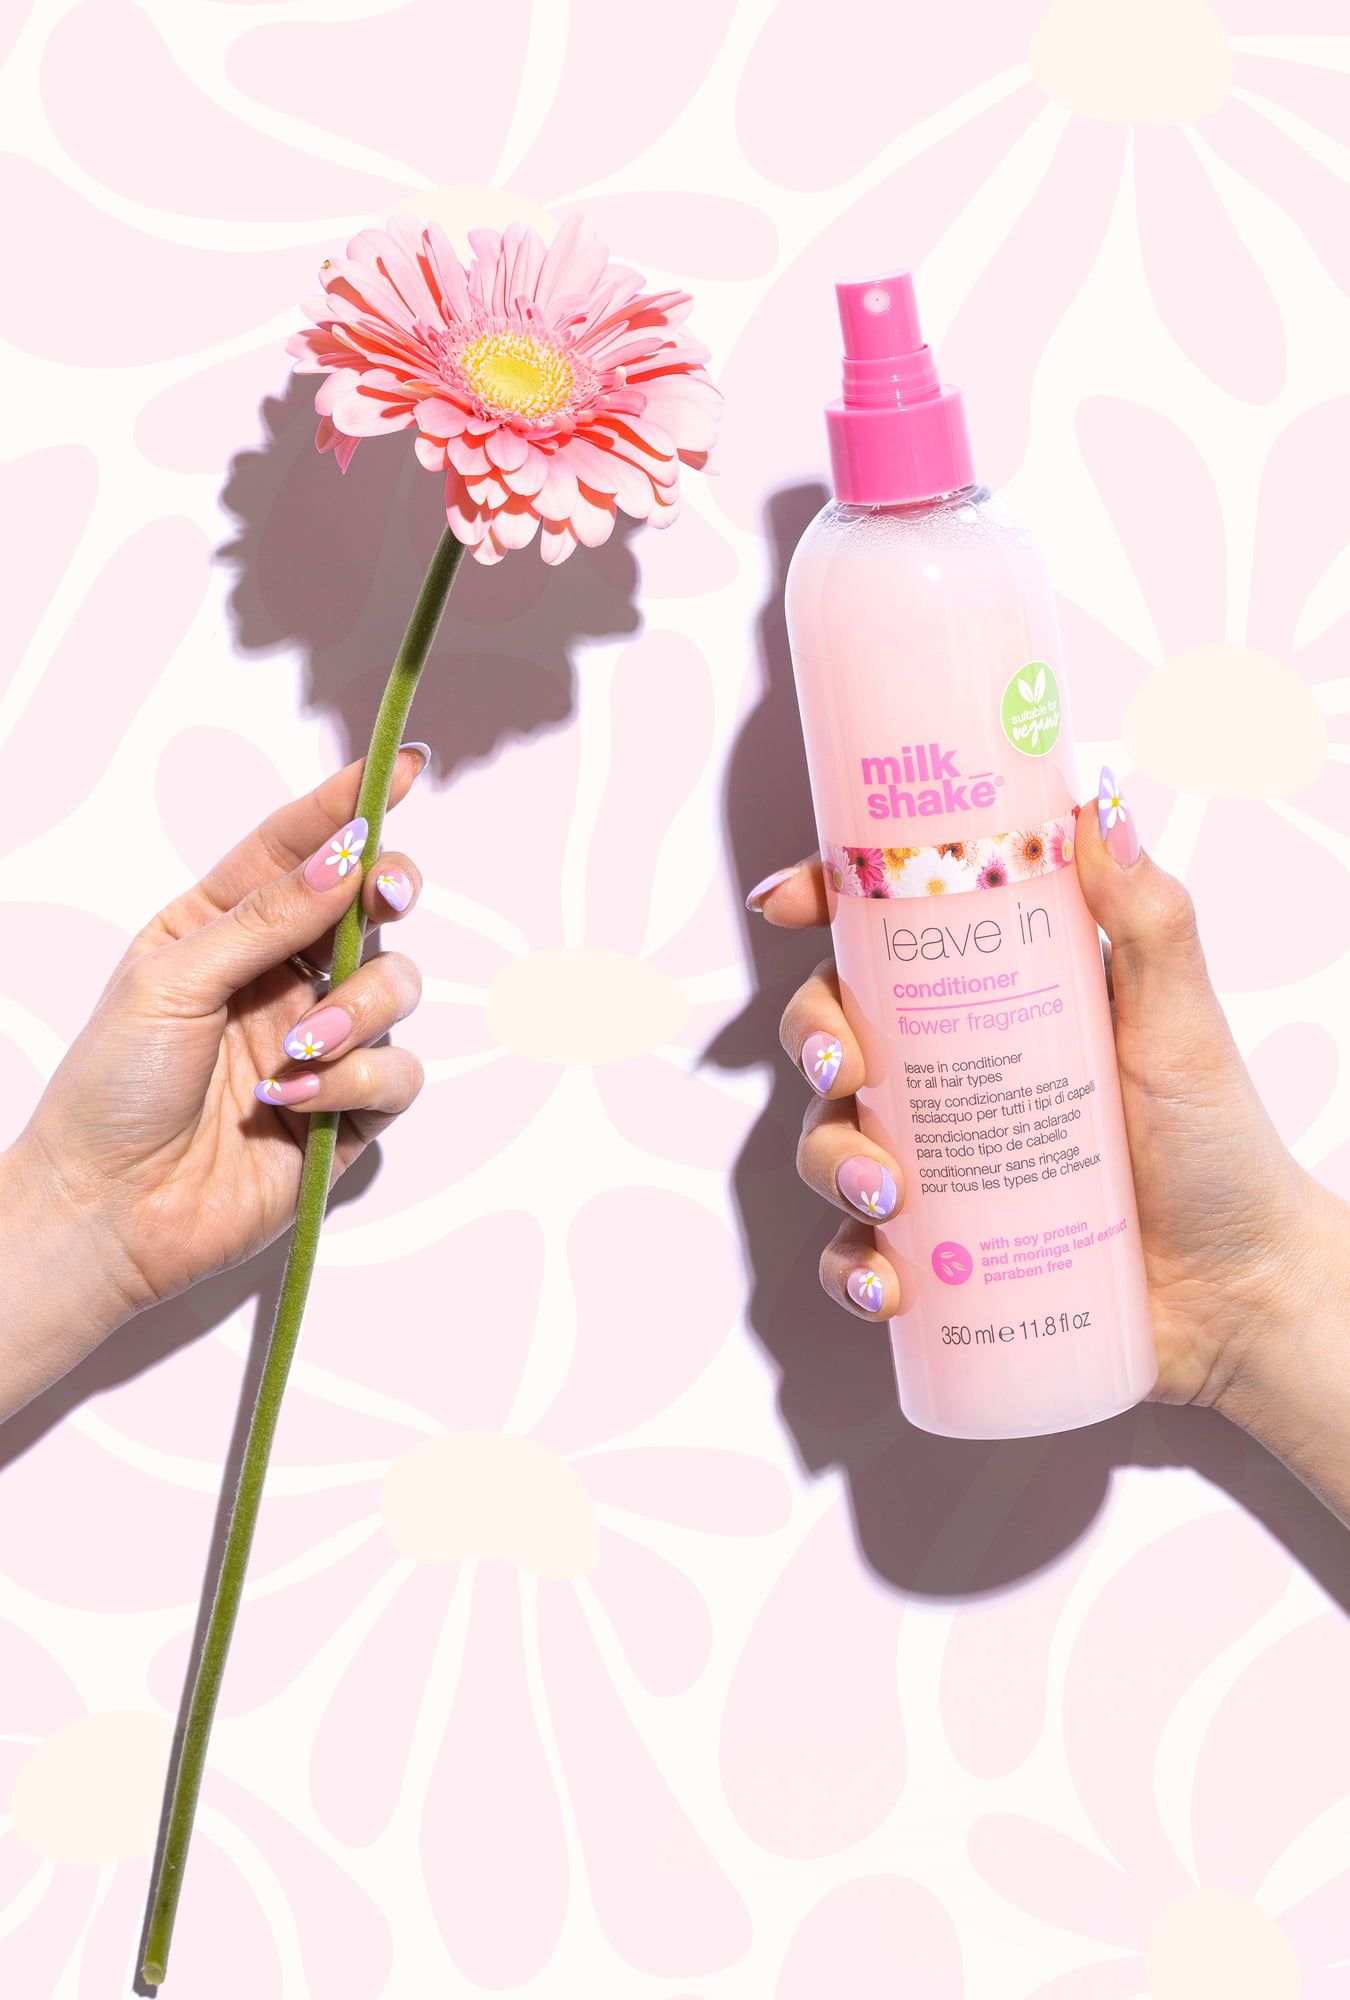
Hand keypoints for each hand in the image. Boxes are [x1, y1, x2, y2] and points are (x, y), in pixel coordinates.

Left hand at [1, 750, 428, 1415]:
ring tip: (298, 1050)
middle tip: (385, 895)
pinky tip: (295, 1104)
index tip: (401, 766)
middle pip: (372, 909)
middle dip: (389, 892)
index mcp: (226, 928)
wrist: (107, 1210)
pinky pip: (397, 1075)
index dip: (352, 804)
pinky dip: (355, 1082)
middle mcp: (283, 977)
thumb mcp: (173, 978)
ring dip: (357, 1011)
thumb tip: (345, 857)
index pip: (300, 850)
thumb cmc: (112, 1088)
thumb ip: (269, 917)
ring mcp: (321, 1043)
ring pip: (396, 990)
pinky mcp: (349, 1112)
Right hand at [749, 780, 1349, 1515]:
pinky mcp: (937, 1255)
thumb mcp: (1182, 1024)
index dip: (822, 900)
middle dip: (812, 1039)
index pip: (886, 930)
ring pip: (829, 1140)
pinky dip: (850, 1269)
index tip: (786, 903)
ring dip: (830, 1161)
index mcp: (992, 996)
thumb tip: (1104, 808)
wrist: (1241, 1292)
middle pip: (835, 1029)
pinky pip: (857, 1255)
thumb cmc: (1216, 1145)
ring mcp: (936, 1165)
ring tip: (885, 1193)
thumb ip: (1151, 919)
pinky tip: (883, 1282)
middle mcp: (949, 1074)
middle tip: (848, 1069)